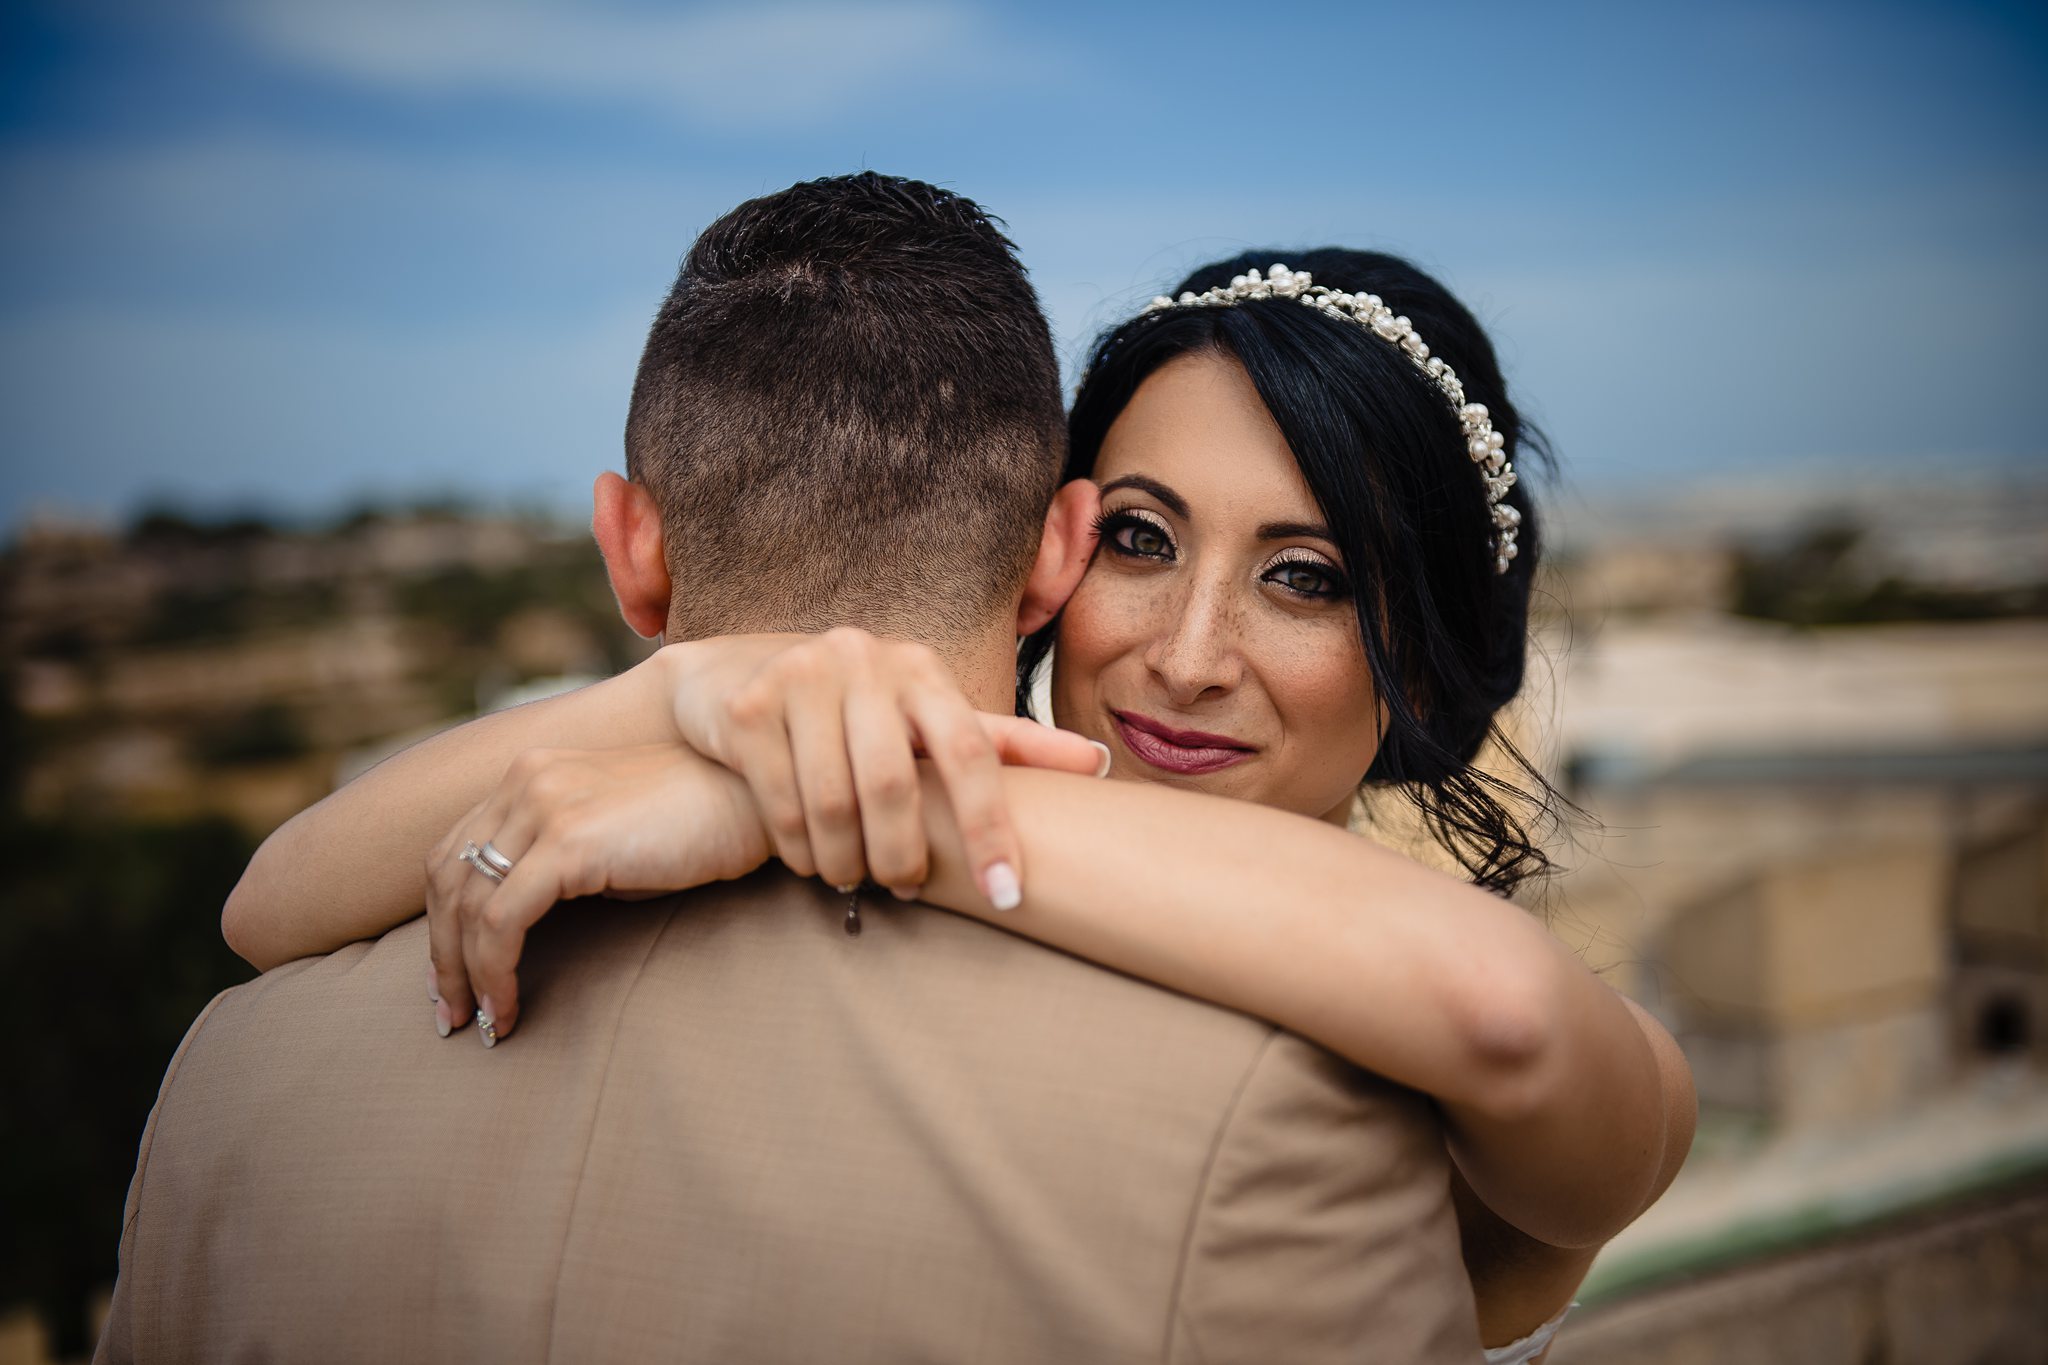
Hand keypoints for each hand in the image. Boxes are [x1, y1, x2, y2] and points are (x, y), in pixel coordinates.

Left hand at [423, 743, 770, 1043]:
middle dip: (442, 955)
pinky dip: (495, 971)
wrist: (760, 800)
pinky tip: (509, 1007)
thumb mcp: (612, 839)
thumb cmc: (701, 827)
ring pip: (468, 904)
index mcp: (532, 774)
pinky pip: (504, 921)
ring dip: (464, 974)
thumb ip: (560, 866)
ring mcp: (545, 805)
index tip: (453, 978)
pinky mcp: (570, 841)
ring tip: (481, 1022)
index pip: (456, 851)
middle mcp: (527, 780)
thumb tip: (521, 929)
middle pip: (447, 877)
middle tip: (452, 1013)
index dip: (443, 921)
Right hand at [659, 628, 1106, 907]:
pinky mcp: (749, 707)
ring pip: (835, 802)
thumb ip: (1008, 744)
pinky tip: (809, 861)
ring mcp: (801, 677)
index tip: (1007, 895)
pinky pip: (782, 803)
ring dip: (848, 861)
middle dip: (904, 855)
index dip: (992, 829)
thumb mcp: (929, 718)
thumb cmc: (855, 709)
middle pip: (896, 785)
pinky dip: (801, 850)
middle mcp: (865, 660)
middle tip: (904, 889)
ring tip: (853, 879)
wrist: (735, 675)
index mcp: (922, 669)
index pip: (973, 751)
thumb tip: (1100, 764)